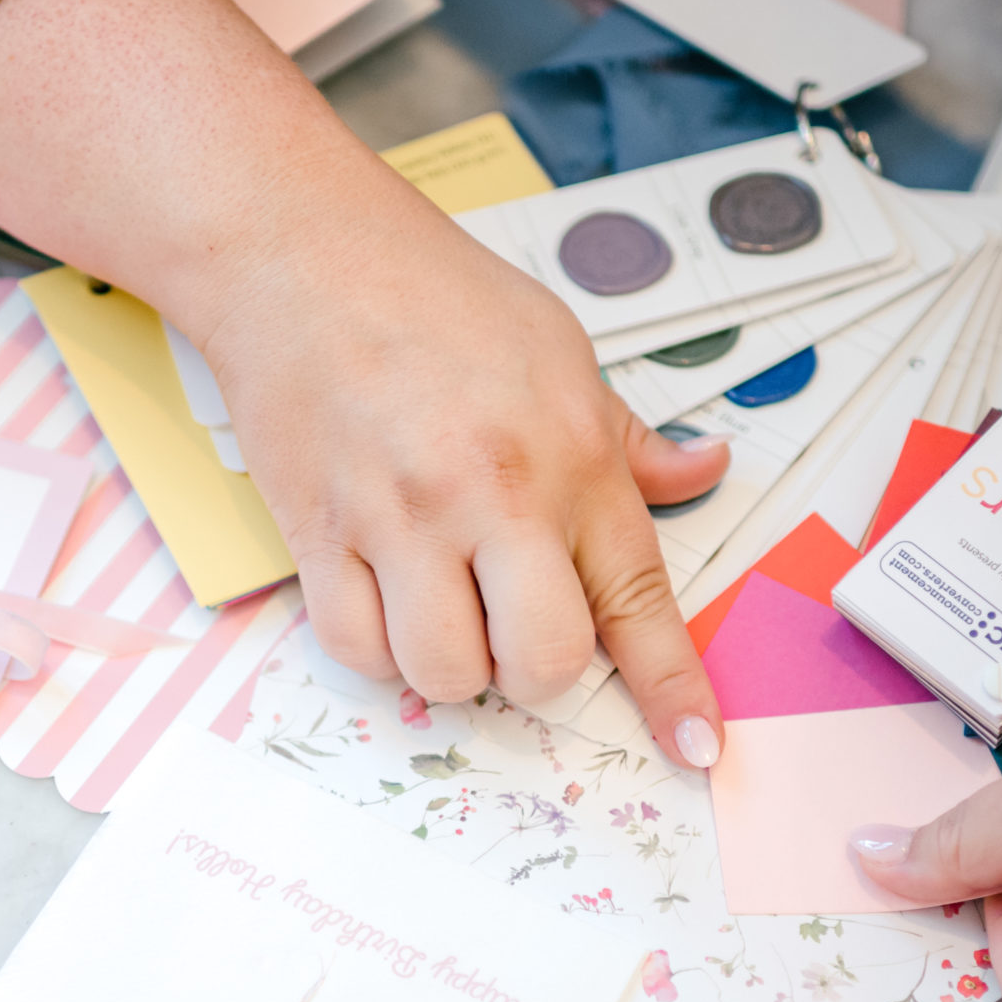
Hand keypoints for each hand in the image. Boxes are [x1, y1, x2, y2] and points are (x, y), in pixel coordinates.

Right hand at [0, 0, 729, 768]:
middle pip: (544, 663)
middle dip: (537, 674)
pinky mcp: (321, 534)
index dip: (672, 687)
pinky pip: (356, 649)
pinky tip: (382, 601)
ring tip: (440, 607)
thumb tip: (702, 471)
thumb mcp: (560, 350)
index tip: (696, 748)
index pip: (640, 598)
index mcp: (570, 455)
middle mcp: (493, 495)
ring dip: (451, 665)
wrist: (300, 253)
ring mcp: (402, 519)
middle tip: (515, 631)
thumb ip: (625, 439)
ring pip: (445, 672)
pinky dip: (376, 650)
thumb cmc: (430, 294)